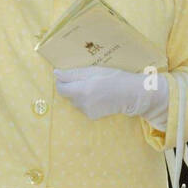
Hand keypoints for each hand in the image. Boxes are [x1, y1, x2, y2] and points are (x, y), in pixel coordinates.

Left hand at [54, 66, 168, 125]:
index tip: (67, 76)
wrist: (131, 94)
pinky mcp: (92, 116)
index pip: (61, 88)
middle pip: (68, 95)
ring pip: (75, 101)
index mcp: (81, 90)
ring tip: (94, 88)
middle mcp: (82, 103)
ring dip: (79, 95)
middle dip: (72, 87)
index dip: (61, 81)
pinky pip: (83, 107)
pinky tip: (98, 97)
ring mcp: (87, 111)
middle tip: (85, 80)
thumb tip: (56, 74)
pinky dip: (86, 102)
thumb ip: (73, 74)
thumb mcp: (93, 71)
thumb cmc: (114, 78)